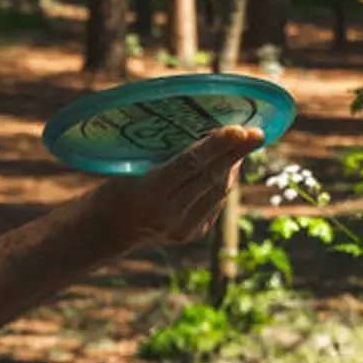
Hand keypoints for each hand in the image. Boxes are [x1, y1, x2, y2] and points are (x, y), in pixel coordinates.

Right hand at [87, 126, 263, 250]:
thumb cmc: (116, 188)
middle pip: (211, 177)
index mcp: (149, 193)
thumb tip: (209, 135)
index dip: (217, 145)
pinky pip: (215, 203)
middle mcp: (169, 214)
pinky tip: (229, 166)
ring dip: (233, 166)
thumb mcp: (133, 168)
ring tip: (245, 144)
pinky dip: (223, 182)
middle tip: (257, 133)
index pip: (190, 164)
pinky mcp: (192, 234)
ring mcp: (183, 228)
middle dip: (236, 153)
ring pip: (218, 191)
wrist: (106, 230)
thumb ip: (169, 158)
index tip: (239, 128)